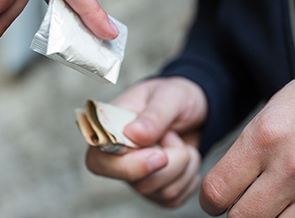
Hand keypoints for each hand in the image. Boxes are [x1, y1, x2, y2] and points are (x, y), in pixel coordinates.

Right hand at [85, 77, 207, 207]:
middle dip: (168, 163)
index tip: (159, 155)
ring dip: (183, 165)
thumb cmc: (174, 97)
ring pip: (160, 192)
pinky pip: (174, 198)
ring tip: (179, 141)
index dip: (128, 166)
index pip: (99, 161)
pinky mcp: (157, 189)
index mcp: (109, 130)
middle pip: (136, 183)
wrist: (196, 108)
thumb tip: (133, 134)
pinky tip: (186, 156)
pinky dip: (189, 177)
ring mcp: (137, 176)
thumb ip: (153, 114)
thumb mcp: (169, 95)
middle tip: (174, 137)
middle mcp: (118, 158)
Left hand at [199, 63, 294, 216]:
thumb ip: (250, 149)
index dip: (213, 200)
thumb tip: (226, 189)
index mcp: (267, 136)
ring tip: (284, 205)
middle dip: (241, 214)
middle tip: (251, 205)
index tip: (220, 201)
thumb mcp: (278, 109)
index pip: (217, 192)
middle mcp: (294, 167)